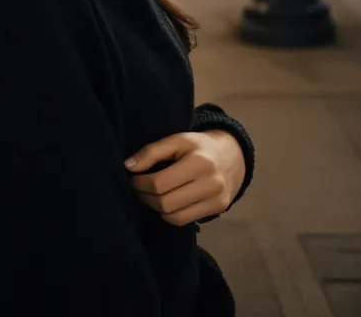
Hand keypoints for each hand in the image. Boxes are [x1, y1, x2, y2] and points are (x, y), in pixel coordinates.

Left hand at [125, 131, 244, 226]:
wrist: (231, 156)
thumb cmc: (199, 146)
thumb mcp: (177, 140)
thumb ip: (152, 151)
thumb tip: (129, 166)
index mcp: (199, 162)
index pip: (159, 183)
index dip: (140, 183)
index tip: (133, 177)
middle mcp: (211, 183)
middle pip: (165, 202)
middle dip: (145, 197)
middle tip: (137, 188)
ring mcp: (216, 200)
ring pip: (173, 216)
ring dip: (155, 207)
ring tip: (149, 195)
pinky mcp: (218, 209)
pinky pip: (184, 221)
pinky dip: (169, 214)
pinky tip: (164, 202)